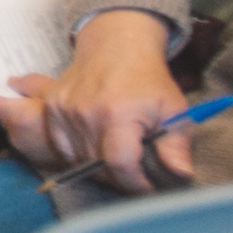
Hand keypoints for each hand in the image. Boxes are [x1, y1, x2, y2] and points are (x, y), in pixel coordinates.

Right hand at [0, 8, 196, 193]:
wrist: (116, 46)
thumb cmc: (148, 80)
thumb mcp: (173, 109)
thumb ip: (176, 145)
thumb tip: (182, 175)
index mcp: (118, 114)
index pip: (120, 165)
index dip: (137, 183)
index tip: (149, 186)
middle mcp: (85, 113)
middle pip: (99, 166)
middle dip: (121, 177)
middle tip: (138, 171)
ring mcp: (64, 110)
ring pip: (78, 159)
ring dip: (99, 167)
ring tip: (118, 158)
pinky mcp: (51, 108)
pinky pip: (62, 146)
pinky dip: (78, 153)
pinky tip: (96, 146)